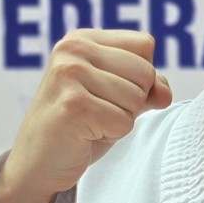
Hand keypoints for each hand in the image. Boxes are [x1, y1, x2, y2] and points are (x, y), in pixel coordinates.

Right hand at [0, 29, 170, 202]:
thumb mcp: (118, 99)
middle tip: (98, 113)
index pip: (145, 45)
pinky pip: (125, 121)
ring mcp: (70, 74)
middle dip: (132, 101)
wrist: (38, 163)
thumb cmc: (80, 128)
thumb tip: (165, 93)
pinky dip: (112, 134)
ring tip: (90, 123)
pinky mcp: (74, 105)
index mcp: (83, 39)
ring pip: (137, 98)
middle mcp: (73, 49)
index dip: (141, 76)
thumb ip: (147, 87)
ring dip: (120, 119)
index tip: (109, 92)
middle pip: (145, 72)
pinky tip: (85, 134)